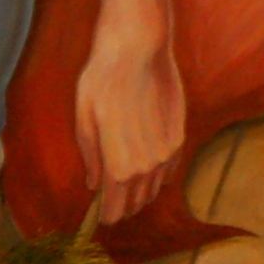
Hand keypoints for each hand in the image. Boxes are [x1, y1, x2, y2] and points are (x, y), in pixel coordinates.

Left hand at [73, 27, 186, 224]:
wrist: (138, 47)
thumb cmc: (103, 79)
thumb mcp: (83, 118)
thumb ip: (90, 157)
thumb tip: (94, 184)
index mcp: (120, 168)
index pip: (115, 210)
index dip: (106, 216)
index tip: (100, 216)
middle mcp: (148, 167)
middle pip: (137, 203)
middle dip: (123, 205)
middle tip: (110, 195)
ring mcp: (167, 154)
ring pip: (155, 188)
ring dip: (141, 190)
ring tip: (125, 177)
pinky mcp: (180, 137)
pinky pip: (169, 169)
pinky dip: (157, 173)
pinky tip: (145, 160)